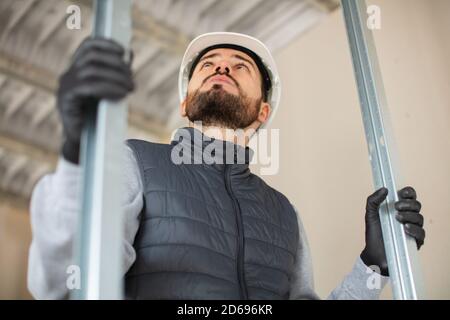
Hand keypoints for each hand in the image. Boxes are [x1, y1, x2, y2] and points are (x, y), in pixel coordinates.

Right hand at [57, 37, 133, 163]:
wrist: (85, 143)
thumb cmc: (99, 116)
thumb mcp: (109, 91)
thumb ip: (116, 73)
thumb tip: (128, 55)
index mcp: (77, 69)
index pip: (87, 46)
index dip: (106, 44)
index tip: (123, 50)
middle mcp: (68, 75)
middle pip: (91, 57)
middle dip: (115, 64)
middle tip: (132, 78)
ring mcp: (65, 87)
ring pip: (91, 71)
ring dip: (115, 77)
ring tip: (130, 87)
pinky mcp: (66, 100)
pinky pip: (88, 87)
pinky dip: (108, 87)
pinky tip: (121, 94)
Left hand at [360, 186, 424, 275]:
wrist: (373, 253)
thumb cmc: (374, 233)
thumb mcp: (370, 214)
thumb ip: (373, 200)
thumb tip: (384, 189)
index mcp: (399, 208)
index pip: (410, 196)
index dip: (408, 192)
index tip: (401, 193)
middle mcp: (408, 217)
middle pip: (417, 205)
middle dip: (408, 204)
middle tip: (397, 207)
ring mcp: (413, 229)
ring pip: (420, 218)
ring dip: (409, 215)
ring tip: (398, 218)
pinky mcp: (416, 241)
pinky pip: (421, 233)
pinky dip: (414, 229)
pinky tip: (405, 228)